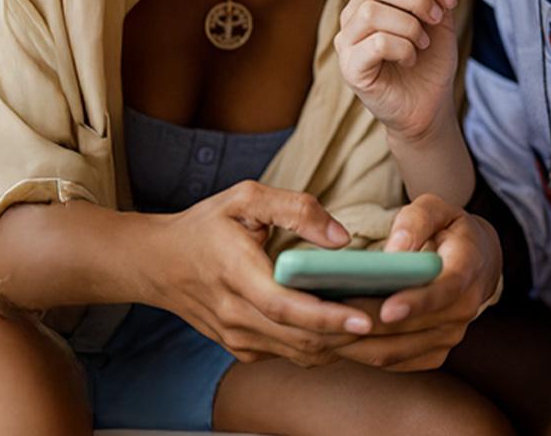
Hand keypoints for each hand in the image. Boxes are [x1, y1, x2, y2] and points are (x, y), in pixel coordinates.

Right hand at [144, 180, 375, 365]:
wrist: (157, 263)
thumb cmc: (205, 223)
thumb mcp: (245, 197)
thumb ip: (295, 208)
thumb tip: (341, 237)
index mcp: (235, 273)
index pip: (284, 306)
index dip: (326, 315)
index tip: (364, 315)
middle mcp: (235, 316)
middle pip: (299, 338)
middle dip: (349, 334)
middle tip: (394, 320)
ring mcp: (237, 338)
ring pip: (299, 353)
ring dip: (341, 345)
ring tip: (383, 326)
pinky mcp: (241, 348)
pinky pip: (289, 354)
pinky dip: (323, 345)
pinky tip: (351, 328)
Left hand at [332, 194, 502, 371]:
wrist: (477, 259)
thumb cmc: (448, 228)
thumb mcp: (437, 208)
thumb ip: (417, 221)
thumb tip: (395, 251)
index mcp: (467, 268)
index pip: (444, 291)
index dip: (415, 302)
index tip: (387, 307)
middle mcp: (464, 309)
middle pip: (411, 327)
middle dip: (369, 324)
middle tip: (327, 316)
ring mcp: (450, 335)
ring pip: (397, 350)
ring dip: (358, 344)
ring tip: (320, 329)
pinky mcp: (434, 352)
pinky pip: (394, 361)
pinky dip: (364, 353)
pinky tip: (336, 338)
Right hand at [336, 0, 459, 140]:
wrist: (428, 105)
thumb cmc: (430, 60)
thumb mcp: (441, 15)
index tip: (450, 1)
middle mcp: (354, 13)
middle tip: (438, 19)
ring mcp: (347, 40)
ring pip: (371, 11)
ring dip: (409, 25)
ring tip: (423, 42)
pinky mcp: (350, 67)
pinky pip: (374, 43)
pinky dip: (402, 48)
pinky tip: (411, 59)